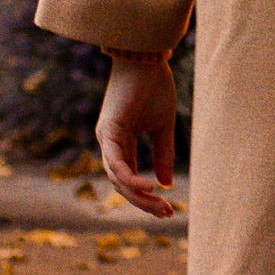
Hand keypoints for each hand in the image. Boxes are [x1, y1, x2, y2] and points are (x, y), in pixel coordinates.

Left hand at [96, 55, 179, 219]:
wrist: (146, 59)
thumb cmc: (154, 87)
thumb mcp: (163, 127)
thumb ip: (163, 153)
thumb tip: (164, 183)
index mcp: (120, 144)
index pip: (129, 178)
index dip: (146, 197)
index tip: (168, 210)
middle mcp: (109, 144)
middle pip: (121, 184)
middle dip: (143, 202)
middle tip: (166, 214)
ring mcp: (106, 138)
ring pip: (117, 177)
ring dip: (137, 194)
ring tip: (160, 205)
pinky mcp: (109, 130)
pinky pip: (116, 161)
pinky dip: (130, 176)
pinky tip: (147, 187)